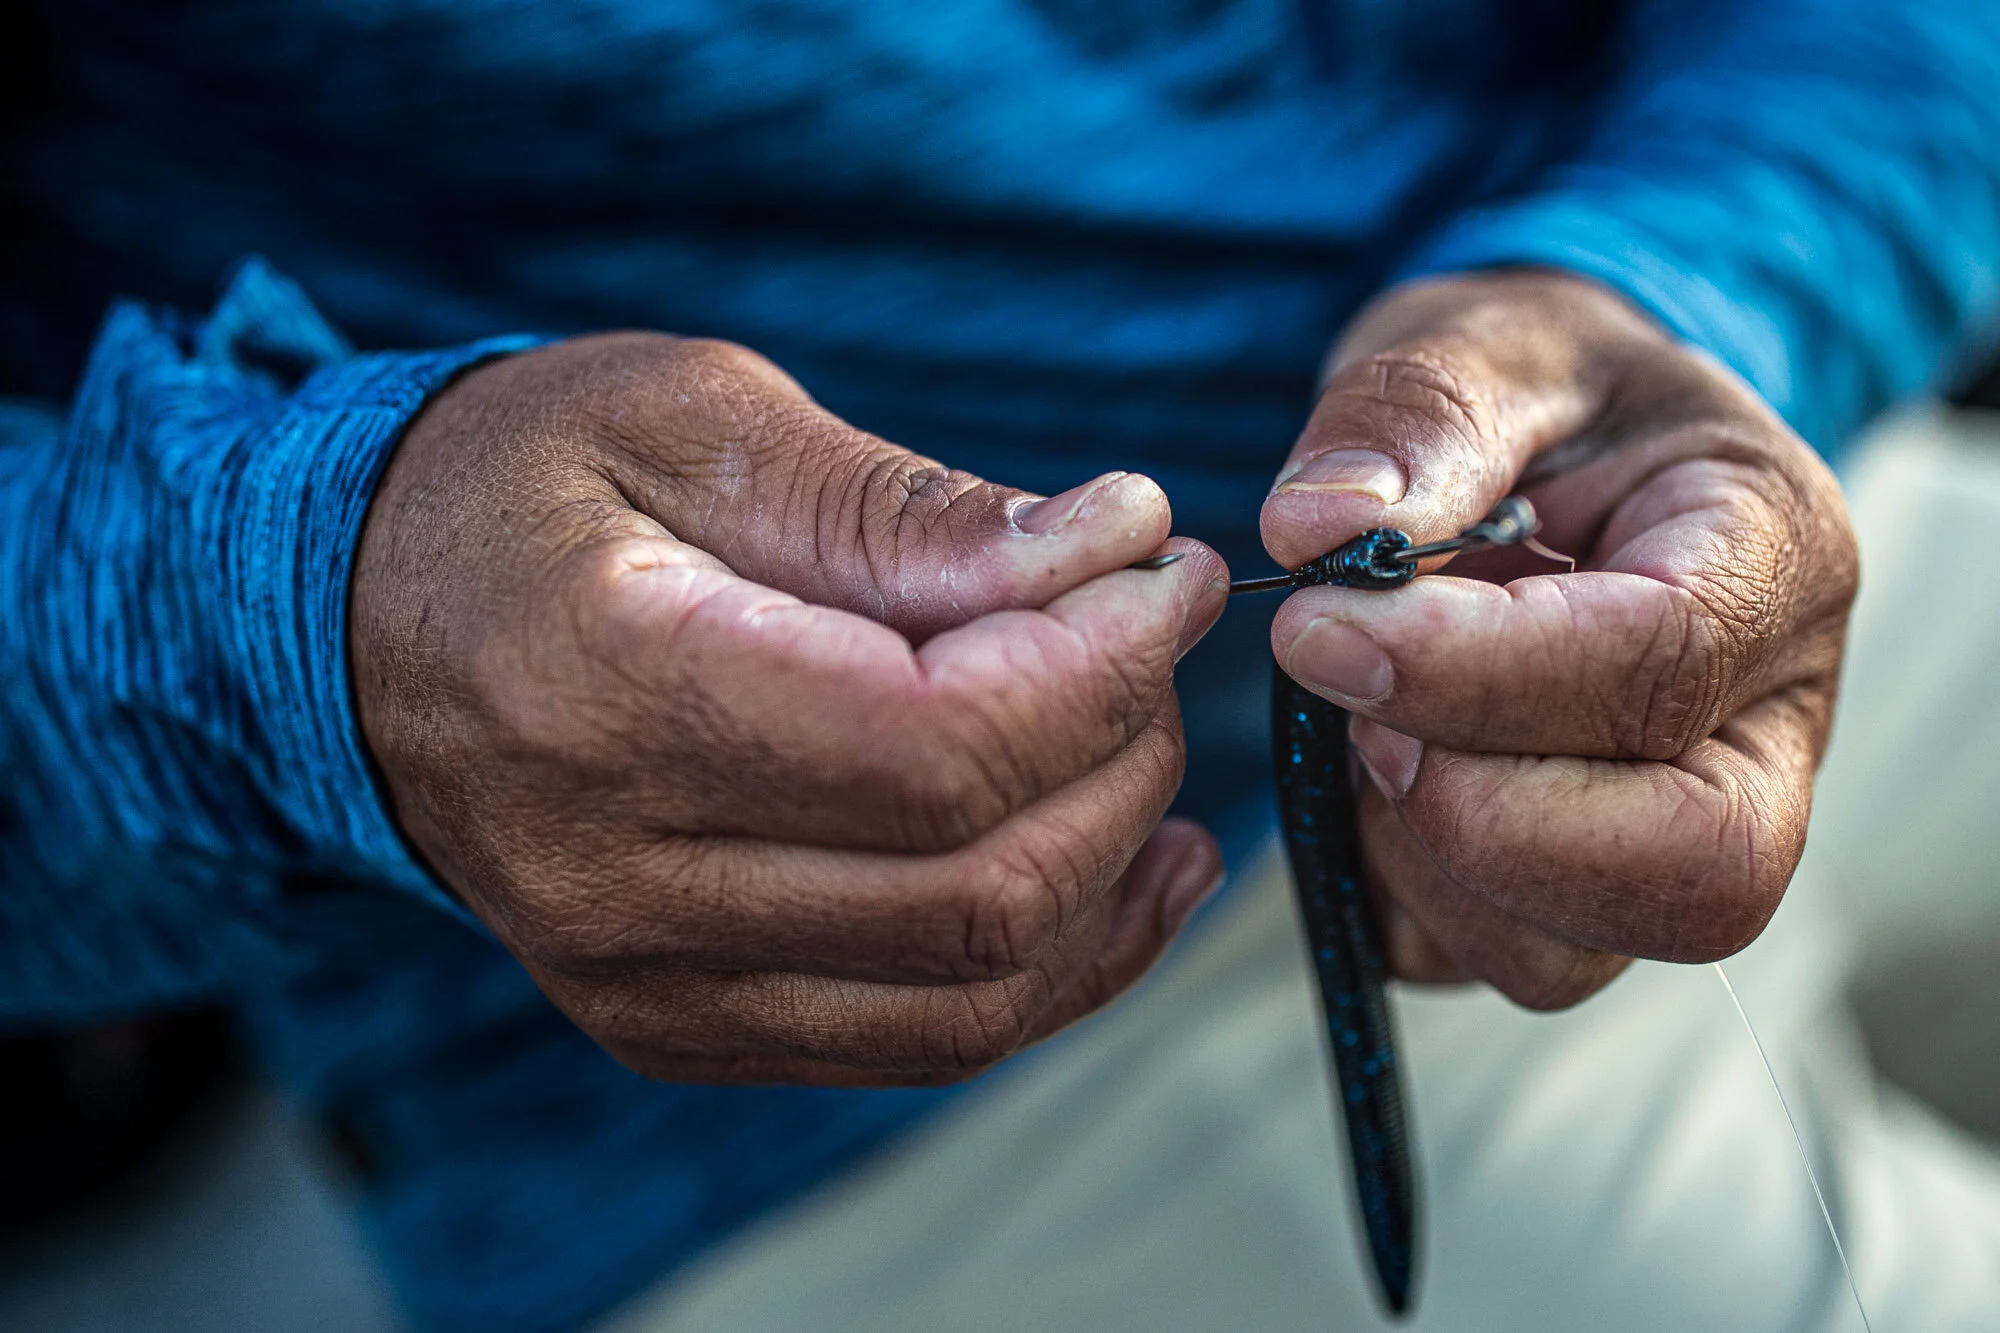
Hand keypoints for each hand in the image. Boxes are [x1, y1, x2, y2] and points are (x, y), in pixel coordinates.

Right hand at [352, 334, 1227, 1083]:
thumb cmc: (531, 488)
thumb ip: (905, 507)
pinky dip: (1059, 963)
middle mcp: (620, 878)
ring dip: (1112, 868)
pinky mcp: (681, 1024)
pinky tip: (1127, 864)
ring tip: (1149, 743)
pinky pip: (922, 1039)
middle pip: (977, 886)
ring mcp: (647, 981)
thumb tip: (1110, 546)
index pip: (935, 746)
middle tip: (1148, 636)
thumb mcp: (700, 422)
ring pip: (972, 993)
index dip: (1099, 666)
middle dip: (1125, 754)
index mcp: (612, 693)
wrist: (362, 630)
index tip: (1163, 573)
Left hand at [1261, 271, 1856, 1008]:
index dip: (1474, 671)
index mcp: (1769, 560)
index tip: (1315, 624)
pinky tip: (1365, 773)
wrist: (1543, 451)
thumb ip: (1416, 415)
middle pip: (1694, 869)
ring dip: (1418, 857)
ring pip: (1570, 954)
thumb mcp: (1485, 346)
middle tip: (1354, 710)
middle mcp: (1760, 727)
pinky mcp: (1569, 898)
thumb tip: (1317, 530)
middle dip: (1482, 816)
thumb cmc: (1534, 396)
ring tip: (1360, 724)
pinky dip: (1386, 890)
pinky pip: (1471, 960)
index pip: (1664, 662)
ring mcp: (1674, 833)